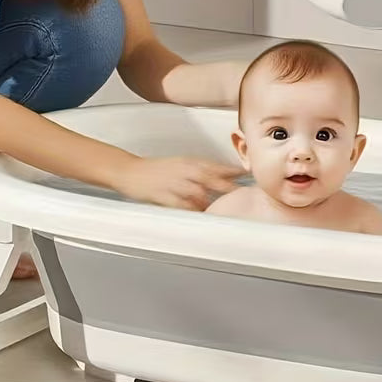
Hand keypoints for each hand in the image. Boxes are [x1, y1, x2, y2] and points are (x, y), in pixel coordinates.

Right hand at [116, 156, 243, 209]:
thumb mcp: (181, 163)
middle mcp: (186, 171)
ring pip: (200, 194)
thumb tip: (222, 178)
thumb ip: (201, 171)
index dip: (235, 172)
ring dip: (214, 203)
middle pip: (213, 179)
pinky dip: (194, 212)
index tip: (251, 177)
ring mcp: (175, 184)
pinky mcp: (164, 196)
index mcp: (191, 162)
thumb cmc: (157, 169)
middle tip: (246, 195)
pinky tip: (203, 219)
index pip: (218, 166)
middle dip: (230, 188)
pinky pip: (183, 206)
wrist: (130, 171)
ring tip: (228, 212)